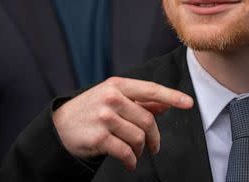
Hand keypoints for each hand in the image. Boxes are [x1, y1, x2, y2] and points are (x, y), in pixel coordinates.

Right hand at [52, 77, 193, 170]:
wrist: (59, 126)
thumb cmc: (91, 110)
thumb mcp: (113, 98)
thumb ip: (140, 101)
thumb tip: (165, 104)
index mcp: (118, 85)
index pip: (151, 89)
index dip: (172, 96)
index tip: (189, 103)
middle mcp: (112, 98)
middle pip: (147, 120)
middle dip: (154, 137)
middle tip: (154, 147)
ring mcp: (104, 117)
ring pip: (138, 137)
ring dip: (140, 150)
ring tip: (135, 154)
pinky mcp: (98, 137)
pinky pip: (125, 152)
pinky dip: (131, 160)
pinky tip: (129, 162)